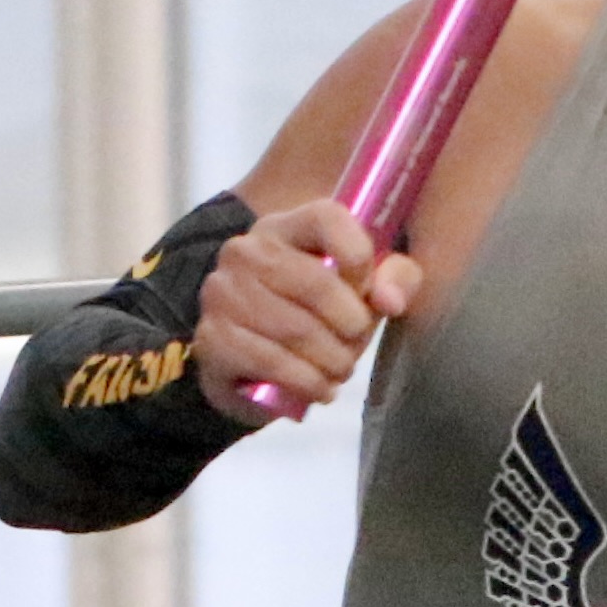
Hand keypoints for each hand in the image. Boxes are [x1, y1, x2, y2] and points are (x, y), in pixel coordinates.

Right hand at [194, 199, 422, 420]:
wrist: (252, 371)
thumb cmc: (318, 321)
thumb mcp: (364, 293)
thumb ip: (394, 280)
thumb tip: (390, 300)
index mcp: (286, 227)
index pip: (326, 217)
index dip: (358, 254)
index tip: (369, 291)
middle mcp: (246, 251)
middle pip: (316, 281)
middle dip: (351, 325)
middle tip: (355, 346)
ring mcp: (223, 293)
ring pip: (296, 329)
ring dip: (332, 360)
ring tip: (340, 370)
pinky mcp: (211, 338)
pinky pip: (271, 362)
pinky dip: (306, 382)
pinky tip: (321, 389)